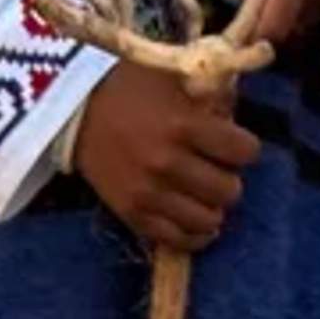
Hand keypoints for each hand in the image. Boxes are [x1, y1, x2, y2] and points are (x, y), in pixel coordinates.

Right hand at [70, 60, 259, 253]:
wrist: (74, 110)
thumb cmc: (129, 87)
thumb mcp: (174, 78)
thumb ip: (211, 96)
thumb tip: (239, 116)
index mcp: (183, 125)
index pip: (244, 151)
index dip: (245, 148)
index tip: (236, 145)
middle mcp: (168, 163)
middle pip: (229, 190)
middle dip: (229, 178)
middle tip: (218, 170)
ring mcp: (149, 193)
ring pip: (208, 220)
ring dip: (213, 207)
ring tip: (205, 195)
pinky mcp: (131, 214)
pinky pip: (177, 240)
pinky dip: (193, 234)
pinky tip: (195, 220)